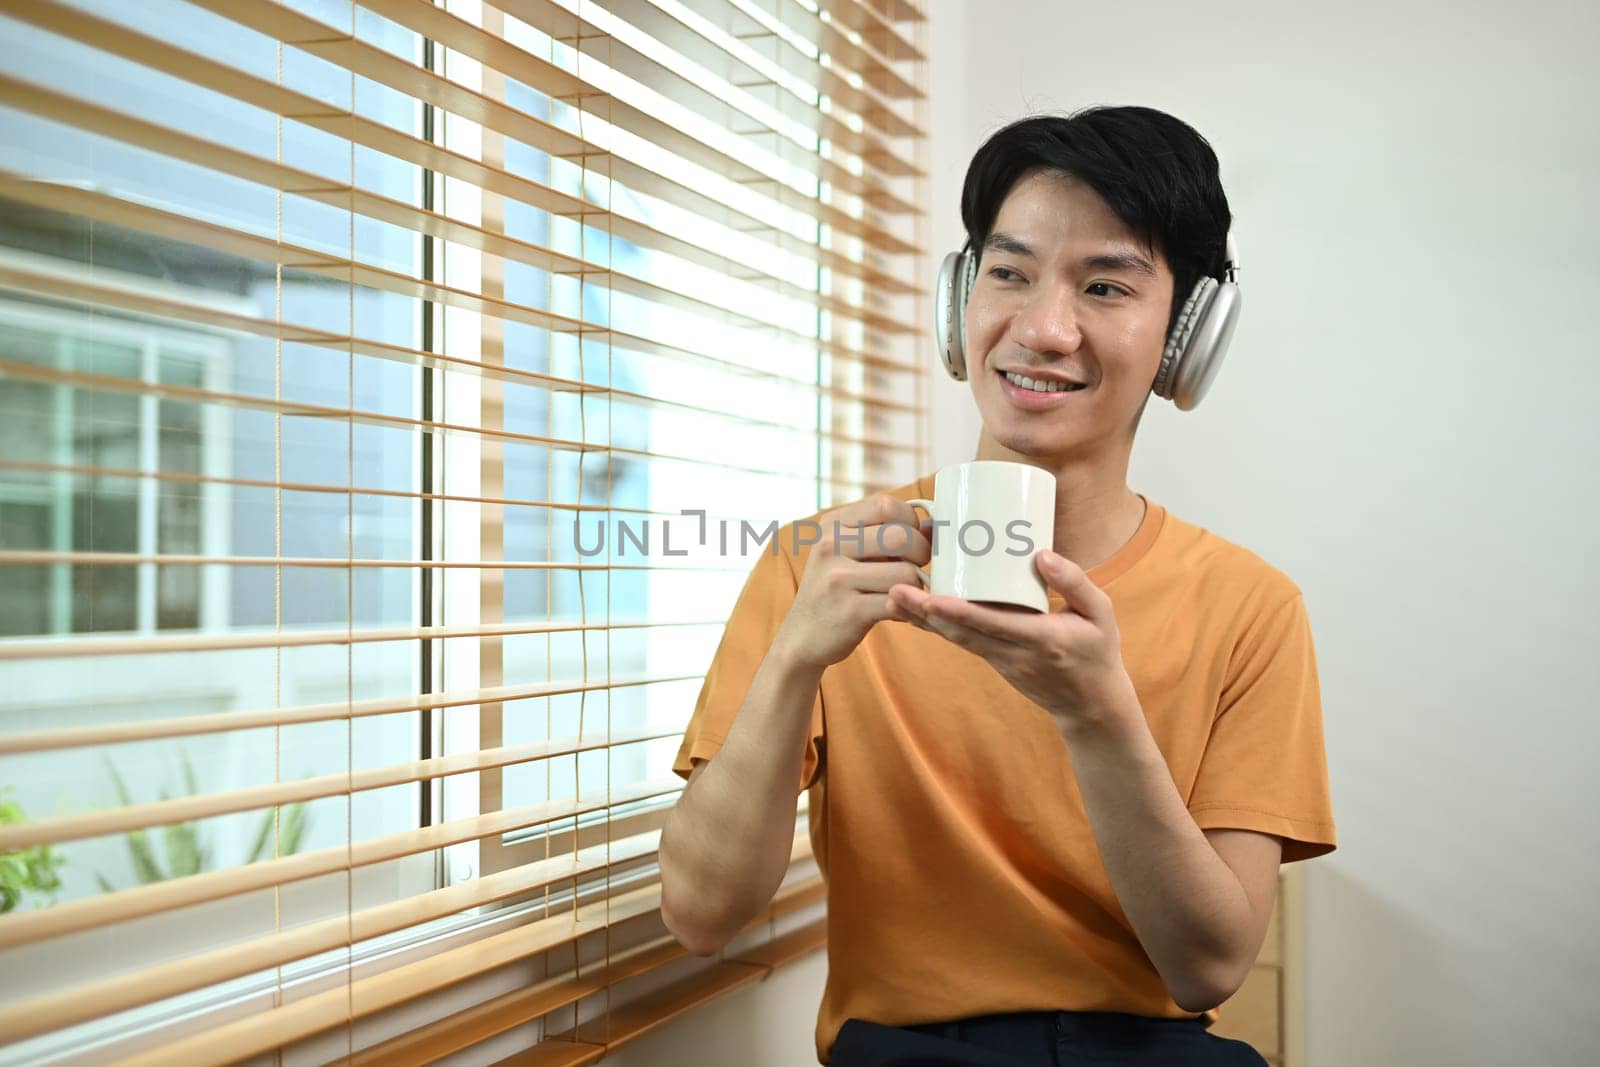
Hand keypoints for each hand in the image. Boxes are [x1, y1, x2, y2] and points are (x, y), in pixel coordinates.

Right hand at [776, 493, 931, 670]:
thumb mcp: (847, 551)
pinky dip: (907, 607)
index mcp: (832, 525)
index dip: (909, 521)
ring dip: (915, 585)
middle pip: (901, 536)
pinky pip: (898, 601)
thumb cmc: (836, 589)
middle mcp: (830, 545)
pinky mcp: (849, 611)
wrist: (802, 635)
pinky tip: (897, 609)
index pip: (885, 505)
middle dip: (921, 553)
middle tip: (915, 568)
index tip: (910, 539)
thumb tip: (933, 526)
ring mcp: (837, 578)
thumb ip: (884, 533)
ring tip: (903, 591)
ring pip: (906, 572)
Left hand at [887, 548, 1134, 730]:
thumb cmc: (1098, 652)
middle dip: (926, 613)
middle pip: (962, 633)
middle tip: (894, 591)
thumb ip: (1075, 582)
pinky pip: (963, 642)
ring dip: (924, 620)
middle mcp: (1015, 654)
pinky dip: (939, 627)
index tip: (930, 597)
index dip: (958, 612)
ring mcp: (1002, 662)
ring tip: (894, 598)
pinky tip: (917, 611)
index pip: (992, 624)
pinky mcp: (995, 662)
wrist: (1091, 706)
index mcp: (1042, 640)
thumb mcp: (1101, 614)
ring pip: (956, 639)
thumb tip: (1041, 554)